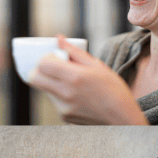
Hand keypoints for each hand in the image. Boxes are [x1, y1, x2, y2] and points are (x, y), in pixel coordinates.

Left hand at [29, 35, 146, 124]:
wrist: (123, 118)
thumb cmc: (114, 89)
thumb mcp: (97, 66)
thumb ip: (74, 52)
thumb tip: (58, 38)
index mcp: (75, 77)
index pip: (42, 64)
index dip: (45, 58)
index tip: (54, 57)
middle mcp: (66, 93)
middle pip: (34, 78)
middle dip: (39, 70)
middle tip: (53, 67)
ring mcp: (63, 107)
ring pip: (43, 89)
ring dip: (50, 82)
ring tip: (71, 82)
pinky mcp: (64, 116)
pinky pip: (53, 101)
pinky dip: (59, 94)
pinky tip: (77, 95)